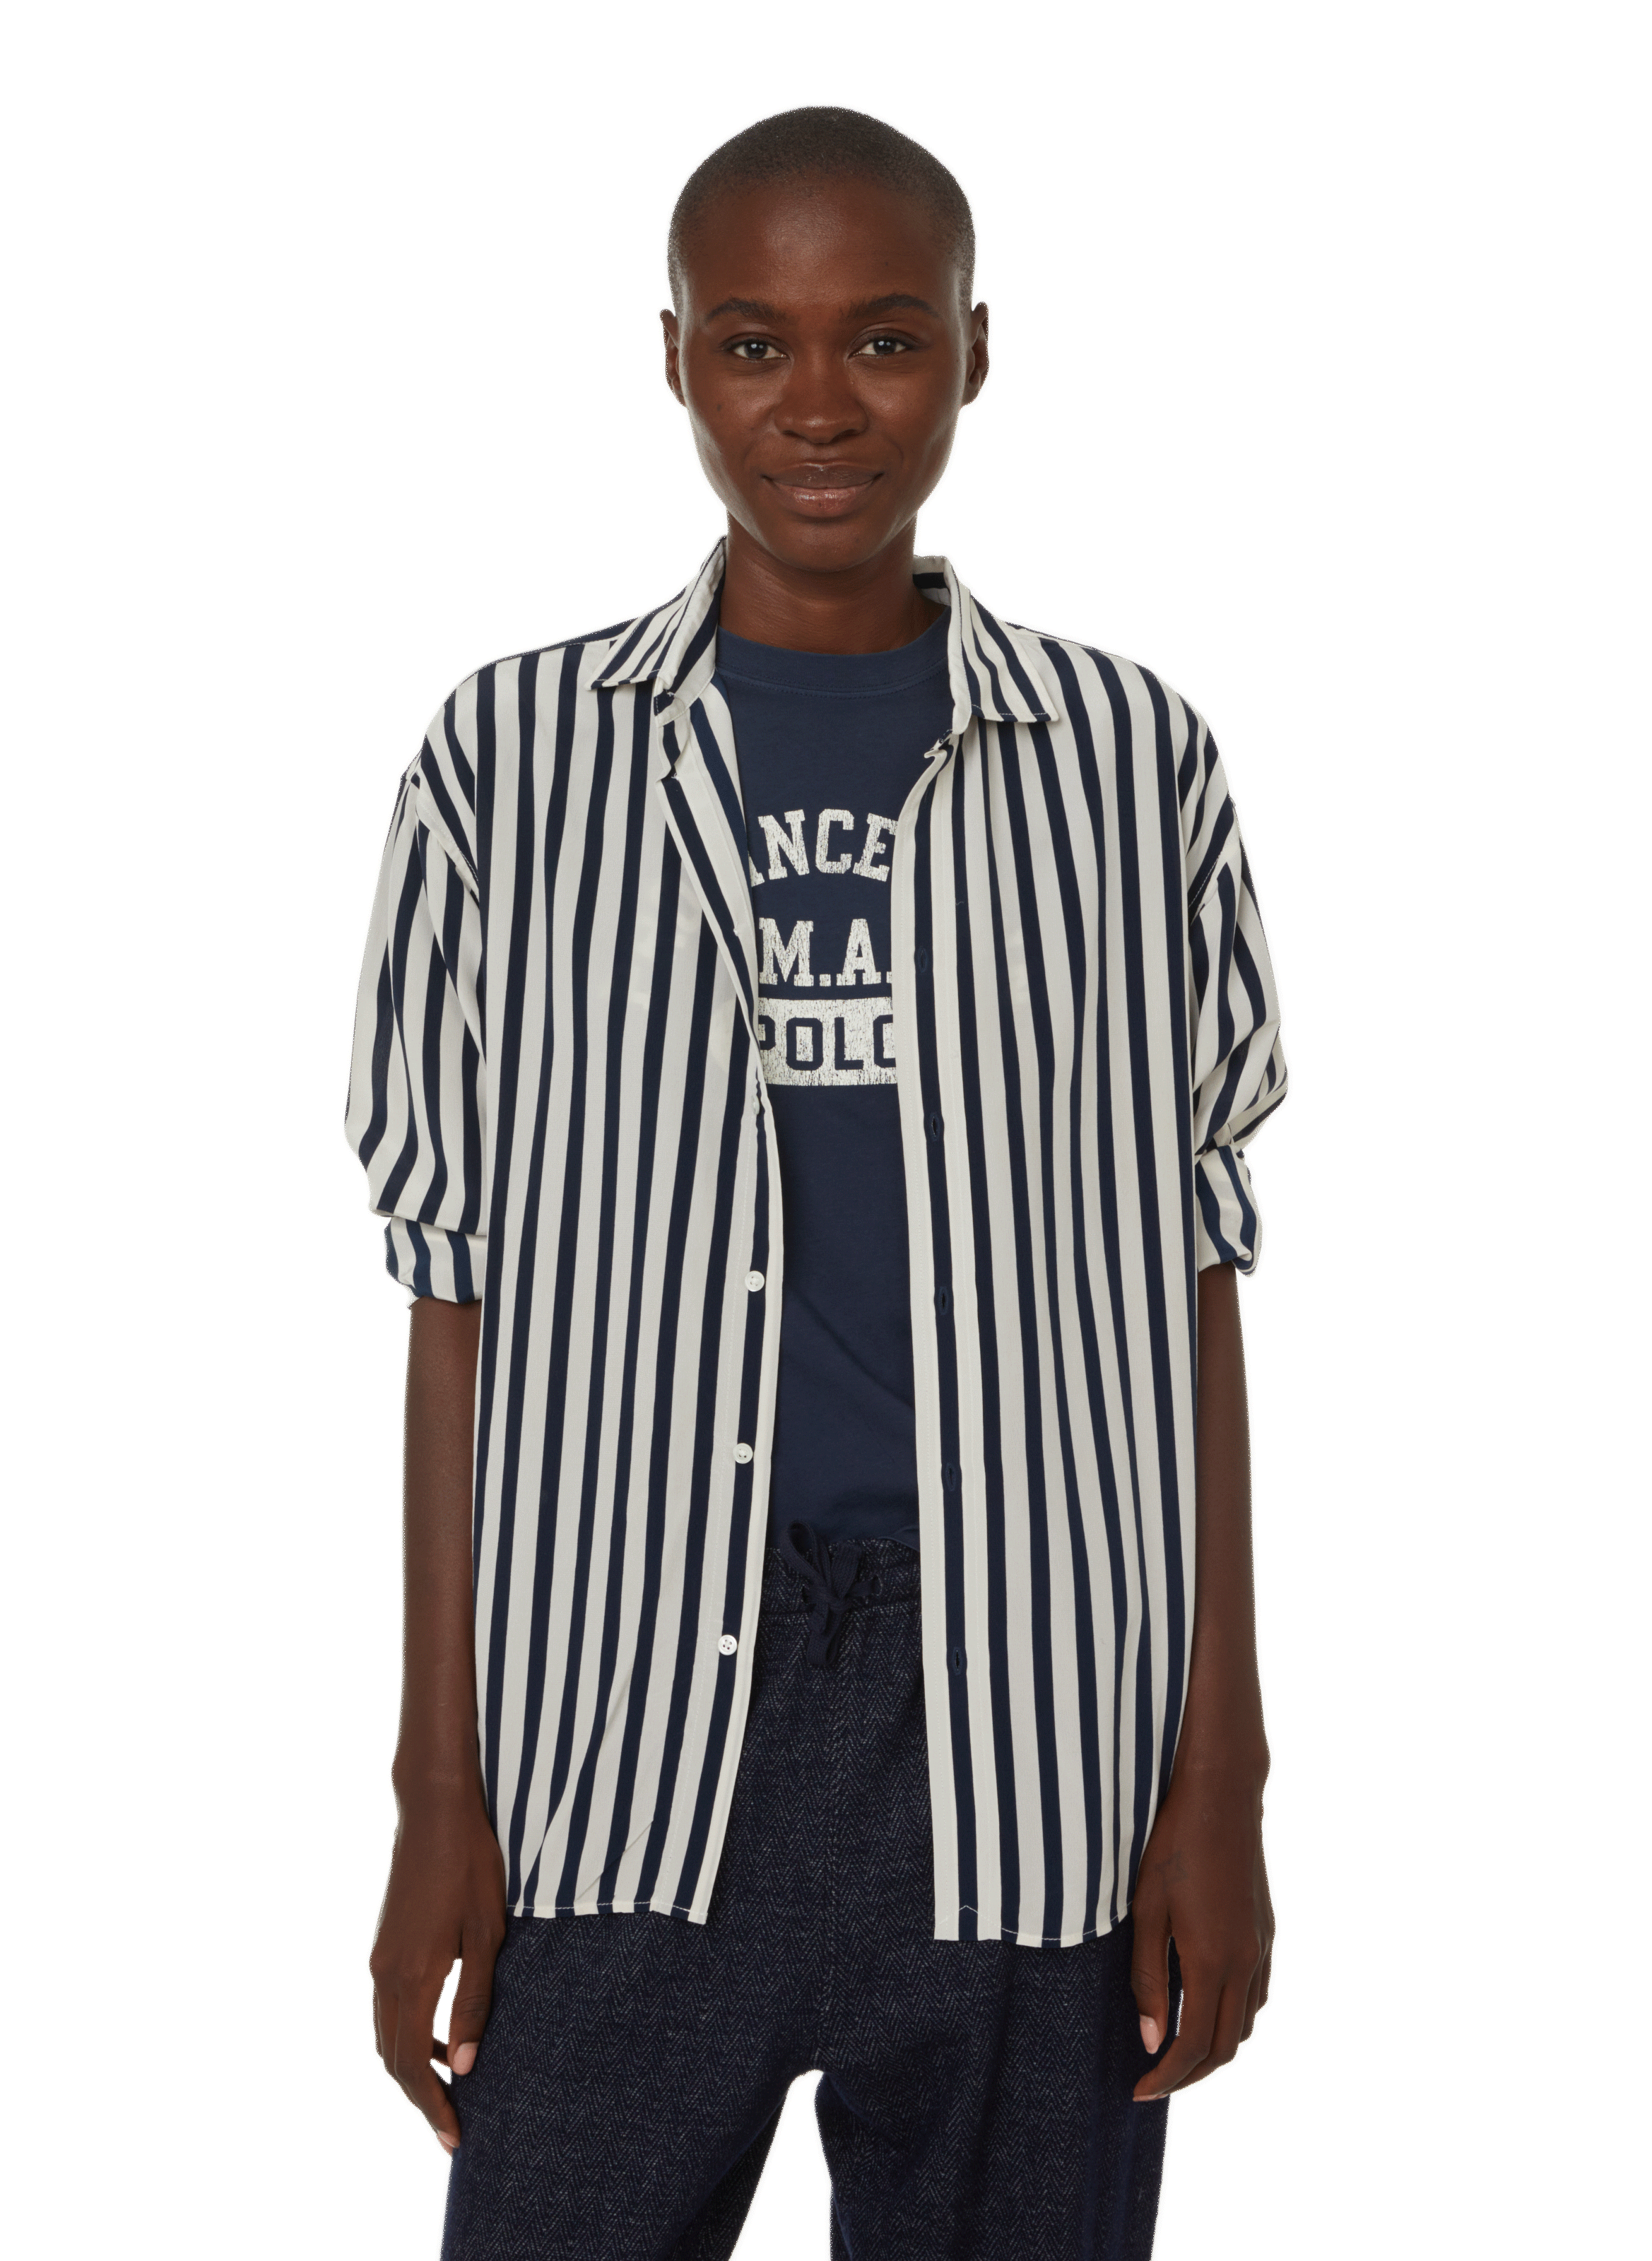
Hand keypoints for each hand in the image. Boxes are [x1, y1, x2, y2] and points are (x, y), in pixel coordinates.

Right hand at [369, 1779, 506, 2150]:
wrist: (434, 1811)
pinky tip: (438, 2039)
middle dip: (420, 2098)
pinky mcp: (384, 1946)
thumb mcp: (486, 1936)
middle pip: (391, 2059)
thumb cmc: (470, 1867)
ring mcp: (379, 1959)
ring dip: (411, 2068)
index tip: (454, 2139)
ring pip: (385, 2034)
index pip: (410, 2066)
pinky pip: (388, 2008)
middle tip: (453, 2128)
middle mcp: (384, 1975)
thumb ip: (474, 2003)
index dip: (431, 2107)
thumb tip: (464, 2065)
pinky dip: (407, 2035)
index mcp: (411, 1978)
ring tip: (449, 2090)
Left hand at [1129, 1753, 1272, 2100]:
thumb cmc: (1173, 1847)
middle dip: (1191, 2075)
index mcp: (1213, 1962)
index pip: (1194, 2047)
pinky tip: (1205, 2007)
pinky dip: (1231, 2018)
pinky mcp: (1266, 1933)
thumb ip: (1149, 1979)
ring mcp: (1261, 1949)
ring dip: (1213, 2048)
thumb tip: (1152, 2040)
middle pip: (1225, 2047)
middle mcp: (1246, 1964)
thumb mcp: (1146, 1911)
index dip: (1167, 2078)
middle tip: (1154, 2081)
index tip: (1139, 2091)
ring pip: (1244, 2024)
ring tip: (1175, 2050)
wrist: (1222, 1798)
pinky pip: (1256, 1996)